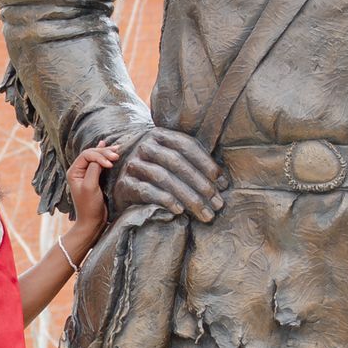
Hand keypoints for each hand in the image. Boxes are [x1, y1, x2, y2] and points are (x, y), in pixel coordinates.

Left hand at [61, 141, 119, 261]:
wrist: (92, 221)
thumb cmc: (89, 206)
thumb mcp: (90, 187)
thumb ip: (94, 170)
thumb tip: (101, 158)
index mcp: (74, 172)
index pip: (86, 155)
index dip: (99, 156)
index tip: (110, 164)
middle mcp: (79, 171)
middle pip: (91, 154)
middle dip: (104, 152)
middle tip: (117, 154)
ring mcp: (86, 174)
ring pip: (96, 157)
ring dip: (106, 153)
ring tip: (117, 149)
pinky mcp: (95, 178)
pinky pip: (99, 163)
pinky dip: (104, 156)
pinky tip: (104, 145)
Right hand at [107, 126, 225, 222]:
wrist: (123, 185)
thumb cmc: (156, 173)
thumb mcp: (173, 162)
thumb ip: (194, 164)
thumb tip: (223, 183)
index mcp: (160, 135)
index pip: (187, 145)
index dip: (207, 164)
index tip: (223, 184)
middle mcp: (144, 145)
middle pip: (177, 162)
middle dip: (201, 185)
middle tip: (217, 204)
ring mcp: (132, 163)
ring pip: (164, 177)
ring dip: (188, 197)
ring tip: (204, 213)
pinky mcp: (124, 183)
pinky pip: (146, 190)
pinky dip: (165, 200)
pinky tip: (180, 210)